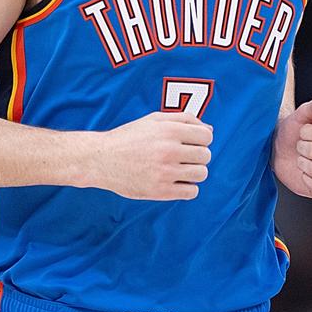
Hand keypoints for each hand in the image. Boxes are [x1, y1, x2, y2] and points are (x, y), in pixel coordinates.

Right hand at [91, 112, 212, 200]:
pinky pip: (192, 192)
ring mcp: (165, 172)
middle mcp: (169, 150)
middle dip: (197, 156)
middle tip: (182, 157)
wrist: (101, 159)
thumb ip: (183, 119)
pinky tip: (175, 182)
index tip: (190, 143)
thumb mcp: (154, 120)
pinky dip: (187, 188)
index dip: (201, 140)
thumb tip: (209, 129)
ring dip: (194, 172)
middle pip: (206, 155)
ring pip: (201, 174)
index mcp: (169, 130)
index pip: (206, 136)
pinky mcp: (160, 191)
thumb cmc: (129, 137)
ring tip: (179, 170)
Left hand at [273, 96, 311, 198]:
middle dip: (302, 148)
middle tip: (303, 147)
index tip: (305, 132)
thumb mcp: (303, 114)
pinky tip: (307, 174)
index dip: (306, 132)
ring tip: (304, 159)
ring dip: (302, 163)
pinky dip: (306, 179)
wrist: (283, 150)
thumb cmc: (296, 130)